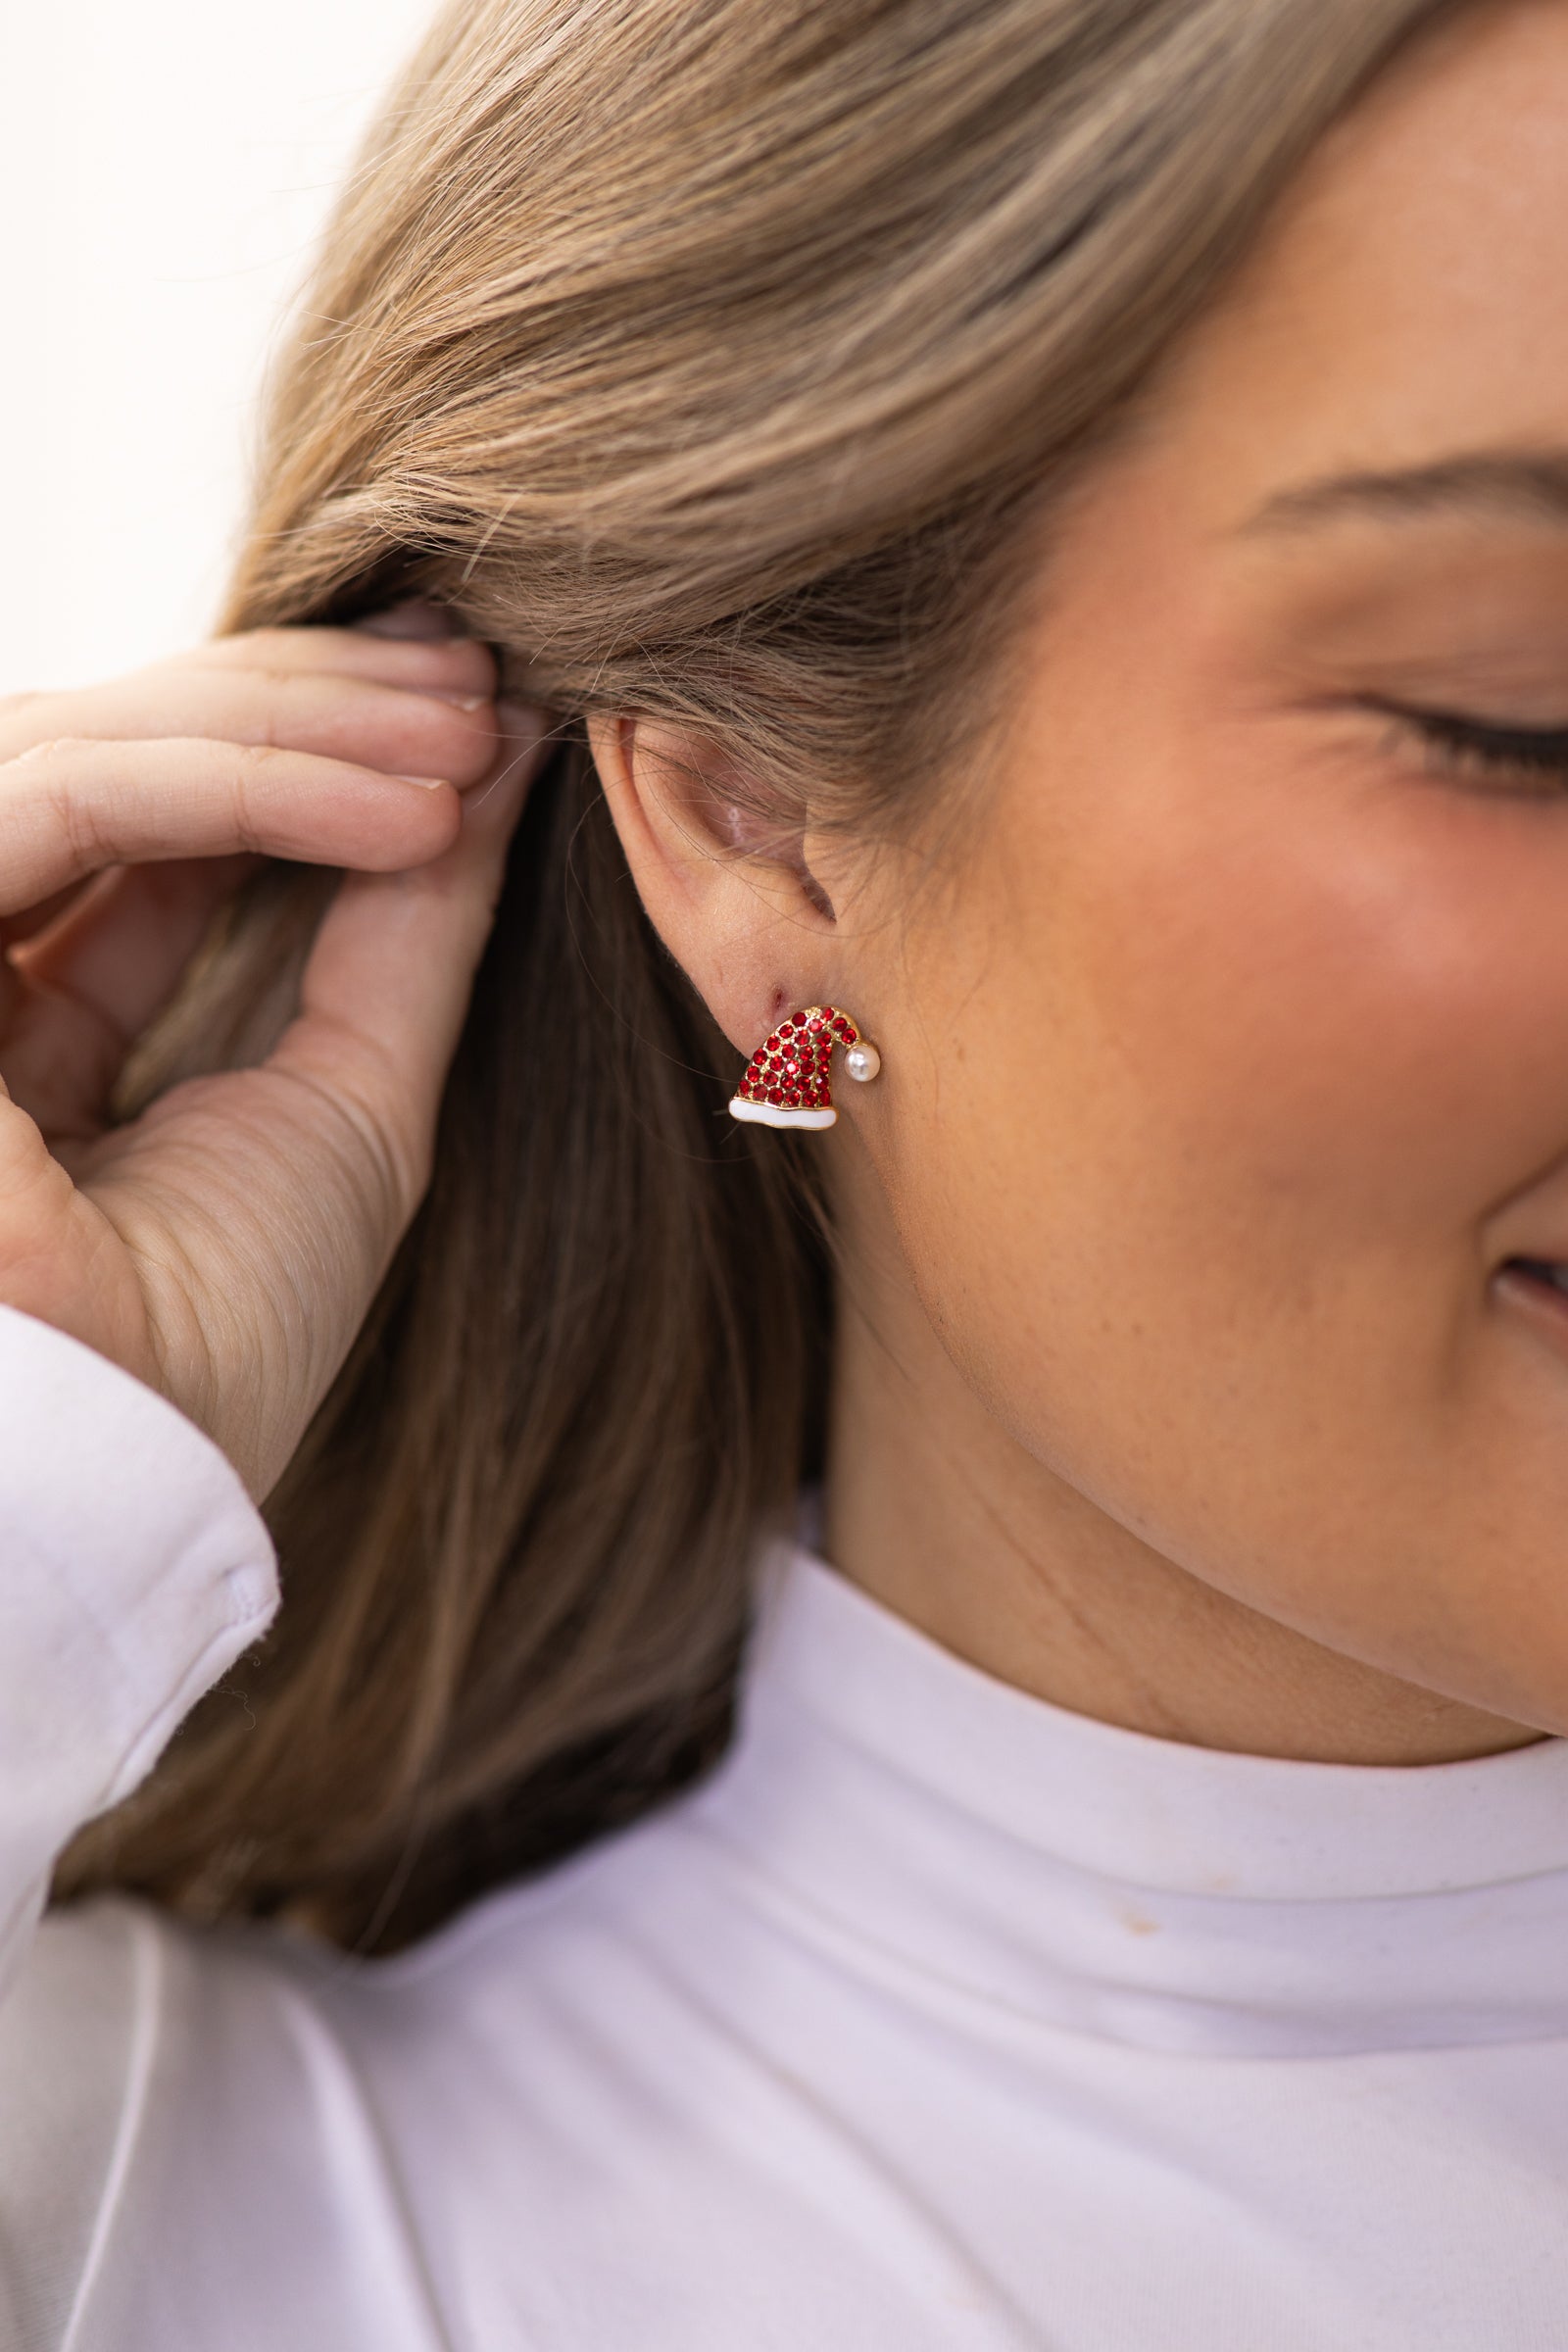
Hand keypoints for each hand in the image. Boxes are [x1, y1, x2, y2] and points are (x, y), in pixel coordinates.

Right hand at [0, 625, 547, 1495]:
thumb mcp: (353, 1104)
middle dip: (304, 707)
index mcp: (21, 1027)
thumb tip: (496, 763)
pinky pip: (53, 801)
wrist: (132, 1477)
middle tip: (477, 686)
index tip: (469, 718)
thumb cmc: (222, 1341)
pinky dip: (234, 781)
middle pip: (102, 758)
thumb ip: (404, 929)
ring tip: (468, 738)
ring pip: (69, 748)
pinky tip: (403, 805)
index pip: (144, 825)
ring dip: (288, 725)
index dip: (299, 751)